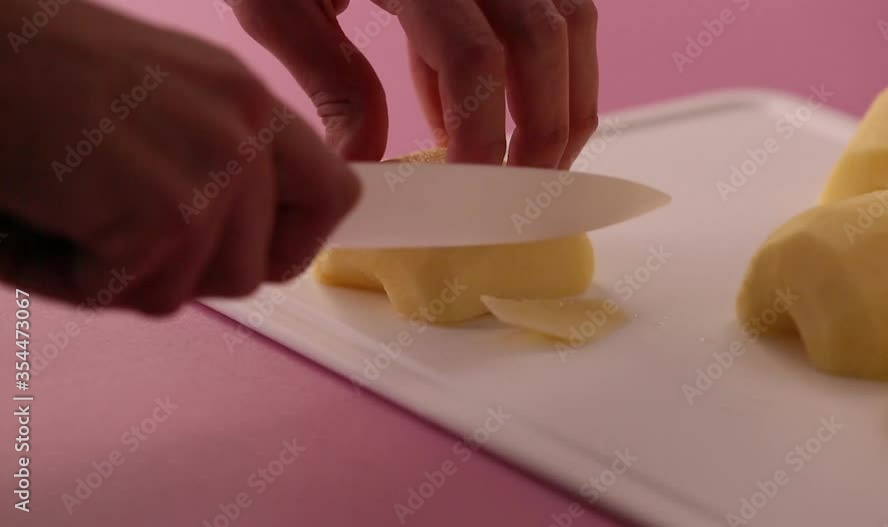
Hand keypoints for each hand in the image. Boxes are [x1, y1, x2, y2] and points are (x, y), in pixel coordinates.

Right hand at [0, 2, 358, 313]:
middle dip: (184, 275)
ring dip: (121, 278)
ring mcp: (217, 169)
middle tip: (118, 244)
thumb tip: (236, 233)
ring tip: (66, 224)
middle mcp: (246, 127)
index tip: (255, 256)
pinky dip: (68, 280)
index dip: (293, 243)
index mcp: (247, 98)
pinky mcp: (170, 213)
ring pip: (195, 291)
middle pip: (258, 268)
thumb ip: (212, 157)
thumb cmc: (29, 70)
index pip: (335, 193)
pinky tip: (33, 230)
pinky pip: (130, 294)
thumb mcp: (156, 97)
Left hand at [234, 0, 598, 168]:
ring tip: (526, 155)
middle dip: (543, 127)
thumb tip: (366, 163)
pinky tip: (491, 100)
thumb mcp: (276, 0)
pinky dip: (545, 61)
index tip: (470, 188)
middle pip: (545, 40)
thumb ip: (329, 81)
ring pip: (571, 20)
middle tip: (518, 189)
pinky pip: (556, 2)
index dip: (482, 133)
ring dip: (563, 96)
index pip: (474, 56)